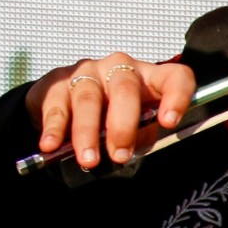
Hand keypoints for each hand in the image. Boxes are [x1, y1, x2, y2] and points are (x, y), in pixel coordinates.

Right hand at [25, 52, 196, 168]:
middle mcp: (119, 68)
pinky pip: (57, 106)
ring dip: (88, 132)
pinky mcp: (57, 82)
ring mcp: (86, 72)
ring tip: (89, 160)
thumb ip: (139, 135)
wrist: (65, 103)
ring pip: (89, 98)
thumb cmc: (110, 118)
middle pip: (125, 89)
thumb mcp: (134, 127)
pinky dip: (54, 128)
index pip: (173, 76)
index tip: (168, 122)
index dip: (176, 96)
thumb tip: (130, 150)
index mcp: (149, 78)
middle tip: (119, 154)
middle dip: (122, 125)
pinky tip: (51, 145)